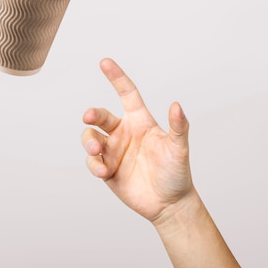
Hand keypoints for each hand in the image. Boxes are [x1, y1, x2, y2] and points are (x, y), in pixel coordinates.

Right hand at [81, 58, 192, 223]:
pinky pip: (92, 162)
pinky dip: (94, 165)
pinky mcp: (106, 169)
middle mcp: (124, 133)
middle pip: (101, 116)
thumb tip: (176, 105)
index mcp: (140, 122)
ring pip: (90, 138)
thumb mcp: (179, 149)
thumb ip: (179, 127)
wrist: (169, 205)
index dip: (116, 77)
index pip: (126, 93)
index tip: (104, 62)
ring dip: (88, 142)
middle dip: (92, 114)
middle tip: (88, 117)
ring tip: (96, 152)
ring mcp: (113, 151)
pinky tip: (103, 171)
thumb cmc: (177, 174)